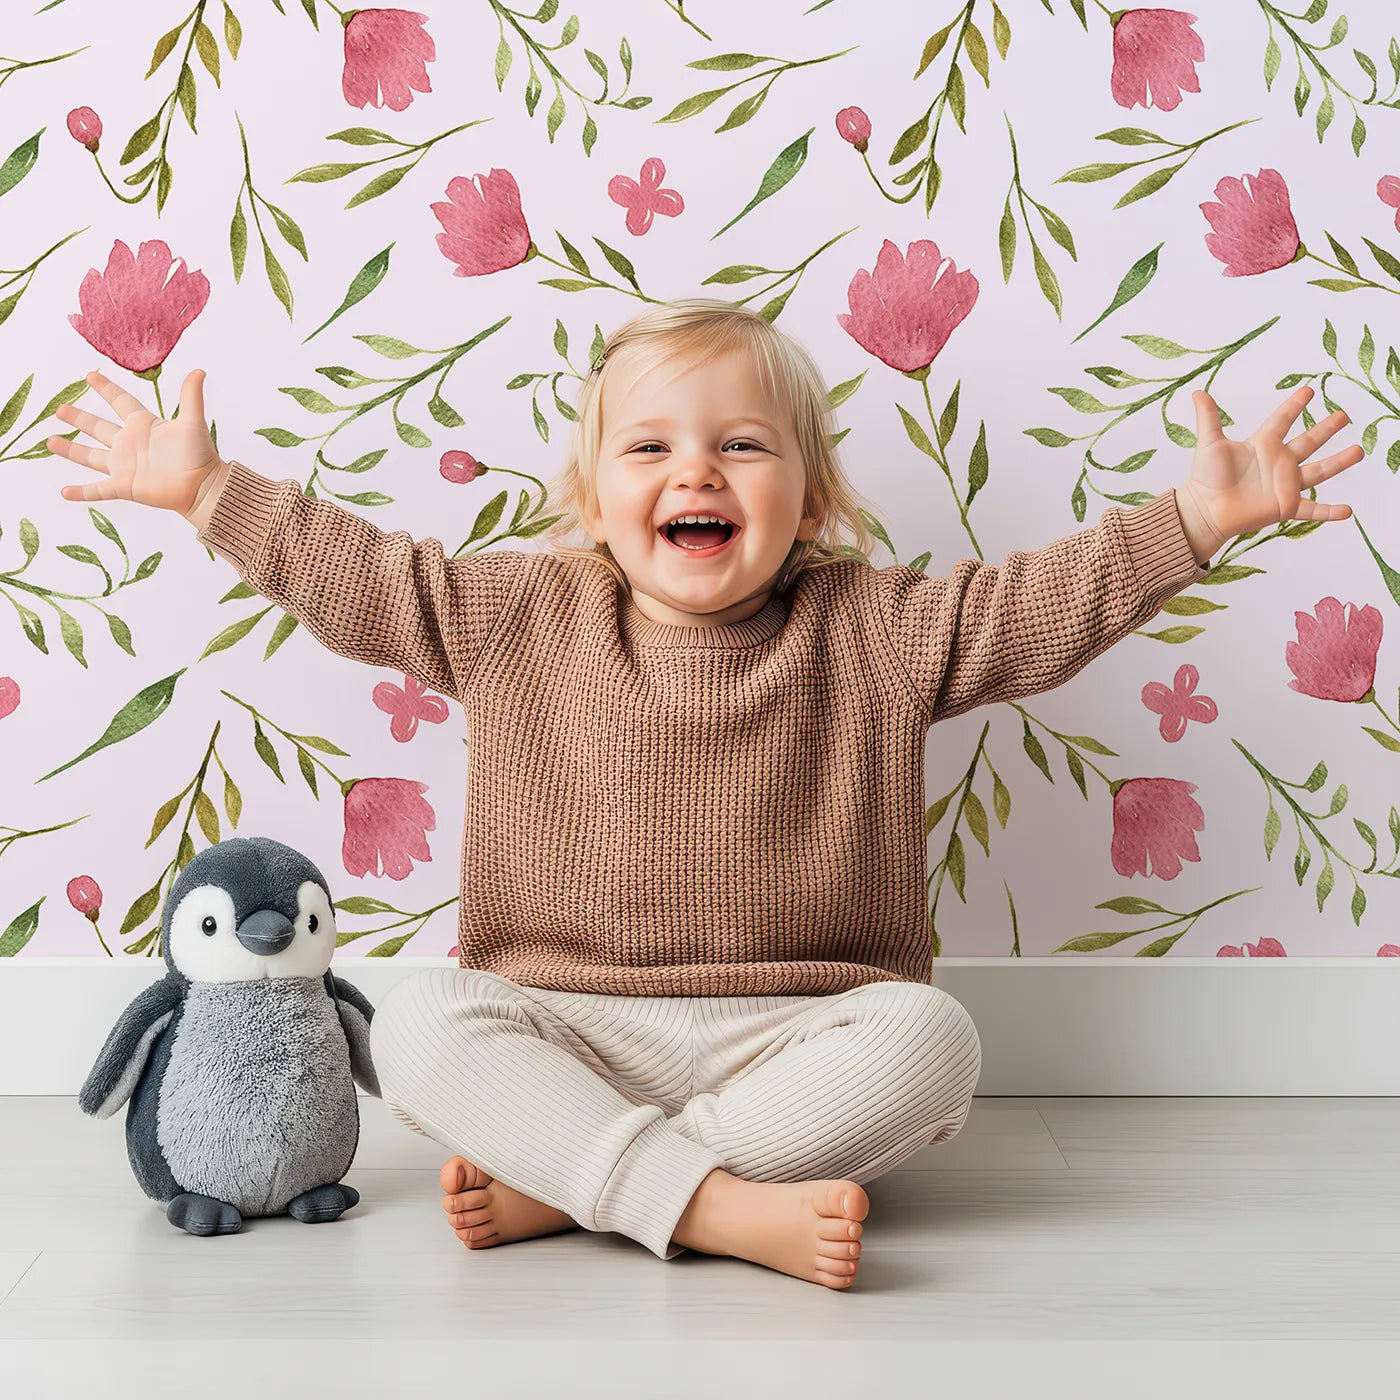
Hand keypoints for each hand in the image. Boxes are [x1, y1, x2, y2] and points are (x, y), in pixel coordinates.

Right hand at [44, 367, 224, 518]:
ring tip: (49, 441)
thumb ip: (191, 397)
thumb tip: (199, 371)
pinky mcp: (125, 486)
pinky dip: (82, 492)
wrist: (203, 486)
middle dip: (79, 418)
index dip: (106, 389)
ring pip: (90, 456)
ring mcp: (125, 466)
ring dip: (70, 450)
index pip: (120, 401)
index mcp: (143, 424)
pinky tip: (65, 492)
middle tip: (60, 409)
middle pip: (98, 427)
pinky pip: (99, 490)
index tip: (90, 376)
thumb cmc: (200, 455)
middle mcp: (129, 443)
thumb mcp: (192, 422)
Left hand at [1175, 385, 1363, 563]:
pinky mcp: (1285, 507)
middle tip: (1344, 416)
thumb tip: (1197, 392)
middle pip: (1308, 442)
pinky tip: (1348, 511)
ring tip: (1358, 451)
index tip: (1309, 390)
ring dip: (1339, 462)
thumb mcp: (1209, 444)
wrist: (1204, 510)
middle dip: (1326, 429)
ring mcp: (1284, 485)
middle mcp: (1278, 462)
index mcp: (1262, 444)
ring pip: (1318, 471)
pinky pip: (1312, 509)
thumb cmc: (1205, 478)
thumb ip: (1208, 418)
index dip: (1294, 405)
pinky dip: (1329, 511)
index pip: (1282, 420)